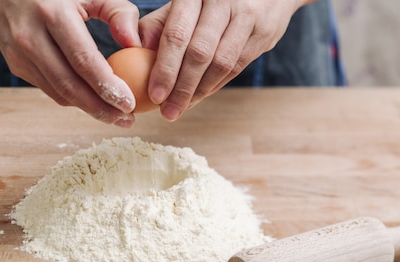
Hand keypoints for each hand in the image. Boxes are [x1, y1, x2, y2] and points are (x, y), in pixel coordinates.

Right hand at [0, 0, 141, 126]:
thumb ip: (117, 11)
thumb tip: (133, 44)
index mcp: (52, 13)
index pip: (83, 61)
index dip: (107, 87)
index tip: (130, 104)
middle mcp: (30, 36)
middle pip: (70, 86)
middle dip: (101, 109)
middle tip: (127, 120)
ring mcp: (19, 54)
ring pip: (59, 93)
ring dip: (89, 109)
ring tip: (116, 115)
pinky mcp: (16, 65)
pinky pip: (50, 89)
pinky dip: (74, 98)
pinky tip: (93, 100)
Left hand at [140, 0, 311, 120]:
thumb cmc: (209, 0)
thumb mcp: (182, 3)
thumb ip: (158, 25)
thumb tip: (135, 52)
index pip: (177, 35)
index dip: (166, 69)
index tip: (155, 95)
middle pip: (200, 53)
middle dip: (182, 88)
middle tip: (168, 112)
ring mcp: (247, 14)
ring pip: (221, 63)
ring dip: (200, 92)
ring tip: (182, 108)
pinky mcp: (264, 30)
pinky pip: (237, 66)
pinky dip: (216, 85)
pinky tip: (201, 95)